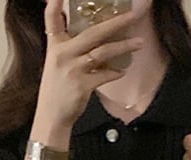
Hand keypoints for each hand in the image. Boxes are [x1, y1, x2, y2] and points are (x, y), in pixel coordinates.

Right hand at [36, 0, 143, 129]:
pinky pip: (105, 75)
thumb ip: (71, 48)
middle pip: (93, 33)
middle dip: (115, 23)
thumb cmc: (56, 89)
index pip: (52, 19)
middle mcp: (62, 54)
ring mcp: (73, 69)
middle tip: (133, 16)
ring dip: (124, 46)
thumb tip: (96, 38)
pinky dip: (115, 73)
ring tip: (139, 43)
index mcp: (54, 46)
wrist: (51, 117)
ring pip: (103, 52)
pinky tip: (122, 71)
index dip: (55, 5)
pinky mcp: (82, 85)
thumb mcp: (57, 63)